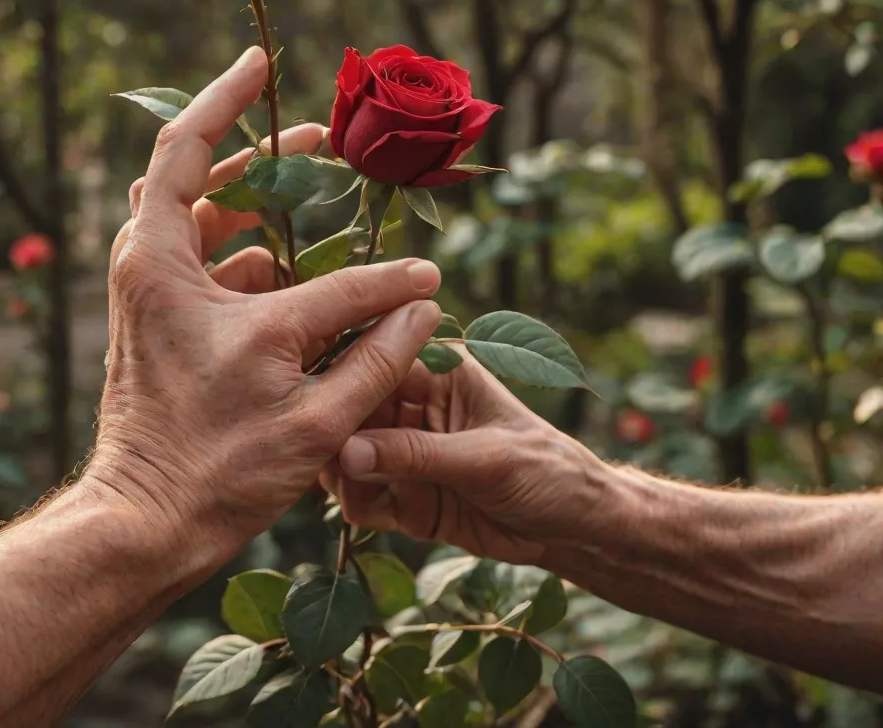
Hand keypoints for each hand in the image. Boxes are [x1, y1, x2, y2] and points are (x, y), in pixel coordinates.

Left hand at [83, 47, 443, 587]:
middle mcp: (150, 268)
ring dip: (260, 197)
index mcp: (171, 273)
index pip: (219, 170)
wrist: (146, 522)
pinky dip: (257, 250)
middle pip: (193, 169)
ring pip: (202, 212)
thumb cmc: (220, 472)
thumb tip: (425, 299)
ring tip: (323, 189)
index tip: (279, 73)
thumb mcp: (315, 414)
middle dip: (259, 144)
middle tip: (321, 135)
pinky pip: (212, 258)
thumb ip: (378, 353)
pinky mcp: (165, 316)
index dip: (261, 122)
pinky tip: (302, 268)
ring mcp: (153, 292)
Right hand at [323, 347, 607, 565]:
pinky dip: (358, 504)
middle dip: (334, 436)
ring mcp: (404, 451)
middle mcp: (413, 405)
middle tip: (326, 461)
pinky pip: (361, 496)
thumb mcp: (486, 459)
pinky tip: (373, 512)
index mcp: (437, 371)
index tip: (317, 408)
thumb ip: (416, 455)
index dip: (344, 382)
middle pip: (350, 412)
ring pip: (346, 456)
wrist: (576, 530)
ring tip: (355, 493)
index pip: (376, 363)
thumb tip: (347, 451)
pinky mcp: (403, 493)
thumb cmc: (547, 471)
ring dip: (342, 476)